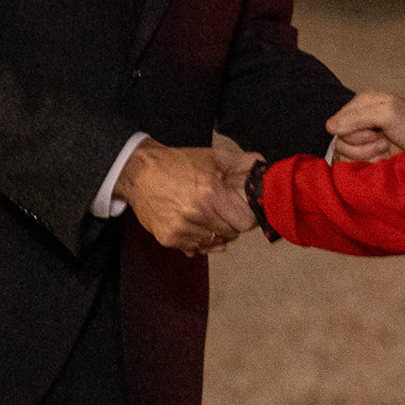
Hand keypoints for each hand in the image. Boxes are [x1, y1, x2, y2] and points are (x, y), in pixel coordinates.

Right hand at [115, 140, 259, 254]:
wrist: (140, 172)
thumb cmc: (178, 163)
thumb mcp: (214, 156)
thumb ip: (244, 162)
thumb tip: (264, 167)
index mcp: (211, 193)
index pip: (245, 223)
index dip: (247, 217)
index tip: (242, 211)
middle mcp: (197, 214)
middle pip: (231, 234)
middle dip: (231, 224)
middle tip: (223, 210)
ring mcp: (182, 229)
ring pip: (213, 242)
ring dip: (214, 232)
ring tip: (206, 215)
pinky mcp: (169, 238)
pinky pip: (195, 248)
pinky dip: (198, 239)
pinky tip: (194, 224)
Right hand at [327, 87, 404, 161]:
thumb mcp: (387, 112)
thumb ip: (356, 116)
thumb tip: (329, 127)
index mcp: (366, 103)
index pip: (342, 116)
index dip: (354, 125)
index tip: (373, 131)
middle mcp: (362, 121)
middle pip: (340, 134)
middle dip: (361, 141)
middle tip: (383, 141)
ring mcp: (362, 141)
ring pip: (342, 149)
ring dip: (365, 153)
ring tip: (385, 151)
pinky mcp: (363, 159)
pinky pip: (346, 164)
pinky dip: (363, 164)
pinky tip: (379, 162)